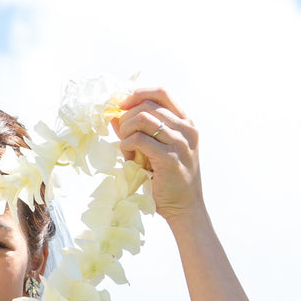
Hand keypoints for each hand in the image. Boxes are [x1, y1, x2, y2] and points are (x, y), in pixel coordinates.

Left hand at [113, 88, 203, 221]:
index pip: (162, 93)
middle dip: (127, 117)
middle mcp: (186, 129)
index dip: (138, 94)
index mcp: (186, 123)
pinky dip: (127, 145)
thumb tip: (114, 115)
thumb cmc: (168, 179)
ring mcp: (180, 143)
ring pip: (143, 119)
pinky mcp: (169, 158)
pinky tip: (128, 157)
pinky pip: (139, 140)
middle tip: (121, 134)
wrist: (185, 206)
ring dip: (126, 131)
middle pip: (148, 106)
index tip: (122, 105)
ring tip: (126, 148)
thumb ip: (138, 131)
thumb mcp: (155, 149)